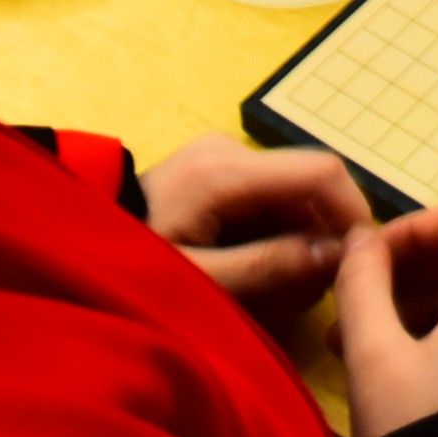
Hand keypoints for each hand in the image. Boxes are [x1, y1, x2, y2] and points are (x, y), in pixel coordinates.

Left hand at [144, 137, 372, 336]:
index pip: (323, 170)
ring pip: (291, 189)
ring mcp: (221, 153)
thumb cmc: (136, 263)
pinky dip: (277, 226)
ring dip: (300, 233)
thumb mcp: (204, 279)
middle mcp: (231, 148)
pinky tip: (260, 261)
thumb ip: (270, 266)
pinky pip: (267, 192)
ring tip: (281, 283)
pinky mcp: (214, 165)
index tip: (360, 259)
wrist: (77, 241)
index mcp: (228, 170)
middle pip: (309, 183)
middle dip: (323, 232)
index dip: (354, 211)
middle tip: (312, 288)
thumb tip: (336, 255)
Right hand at [336, 201, 437, 436]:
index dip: (414, 225)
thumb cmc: (415, 429)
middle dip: (406, 272)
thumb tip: (361, 238)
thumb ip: (362, 280)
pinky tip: (391, 368)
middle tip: (351, 304)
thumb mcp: (373, 352)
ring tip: (356, 344)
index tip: (369, 259)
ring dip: (414, 305)